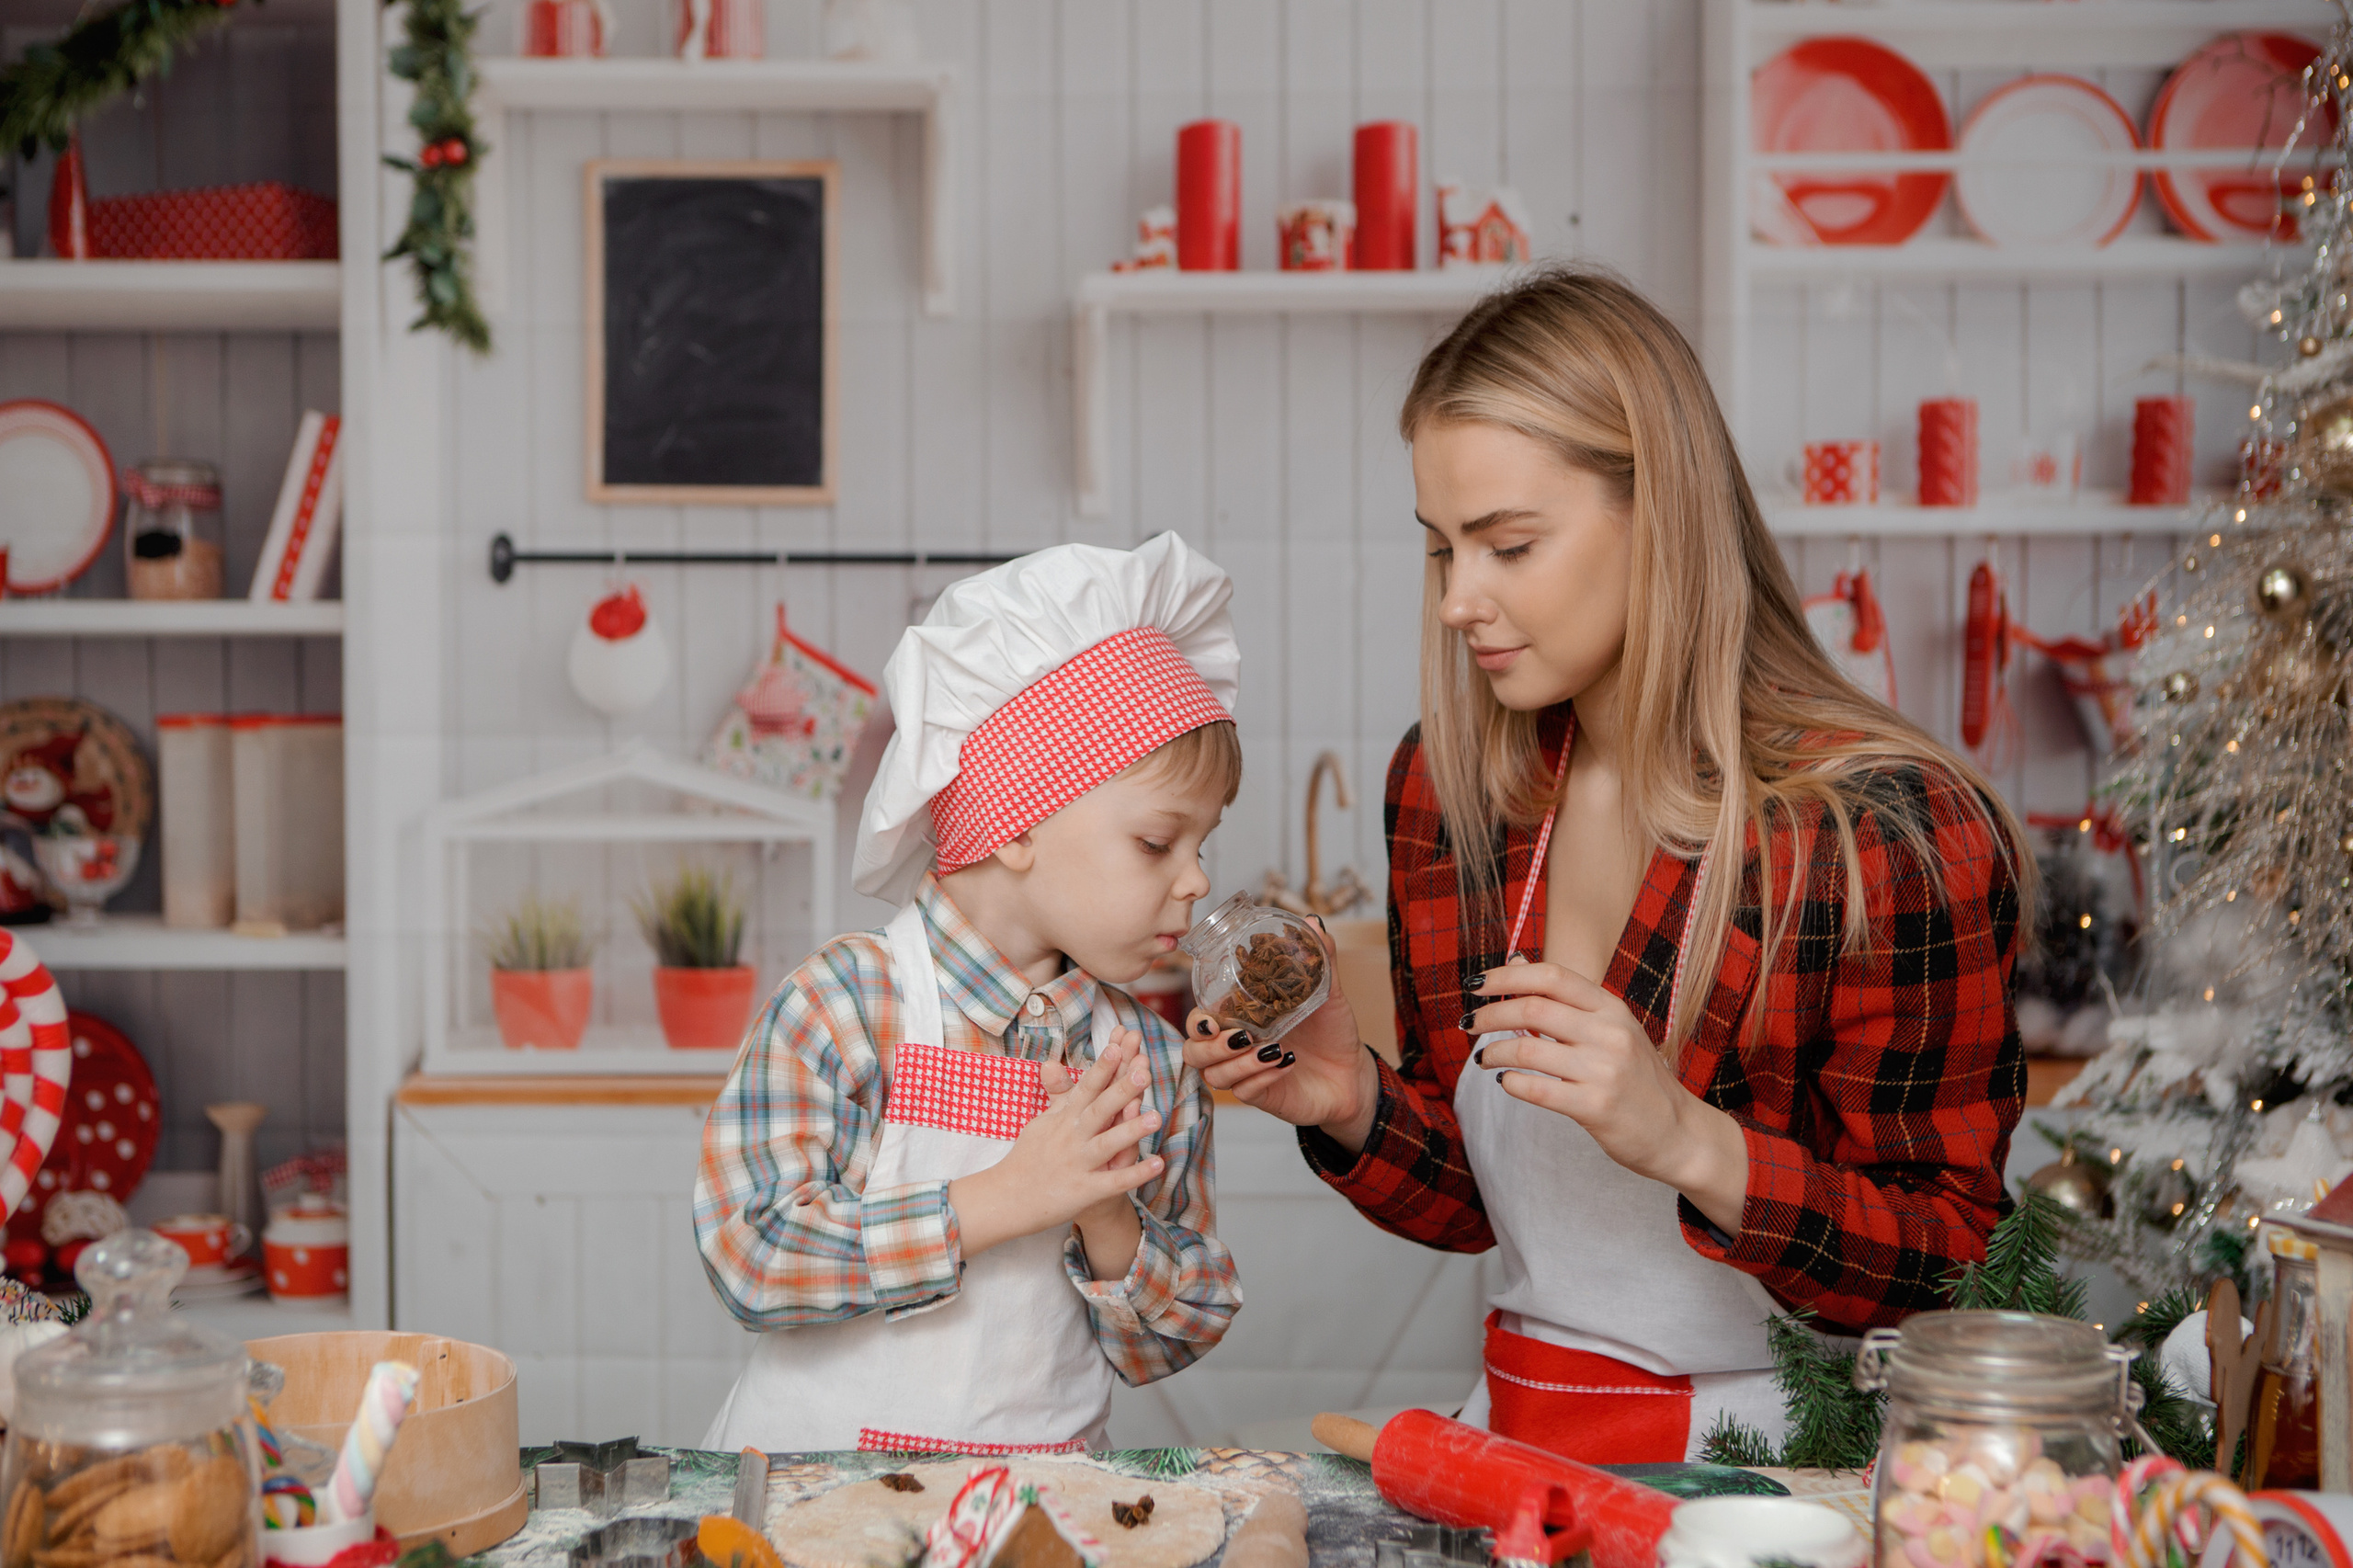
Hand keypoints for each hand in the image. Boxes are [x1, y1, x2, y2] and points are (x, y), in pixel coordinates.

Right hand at [1042, 1028, 1151, 1230]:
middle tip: (1144, 1073)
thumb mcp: (1041, 1121)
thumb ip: (1056, 1094)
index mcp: (1063, 1119)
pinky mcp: (1084, 1191)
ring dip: (1132, 1131)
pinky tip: (1157, 1165)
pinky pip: (1114, 1182)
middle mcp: (1071, 1138)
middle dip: (1121, 1091)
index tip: (1117, 1047)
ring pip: (1108, 1144)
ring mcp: (1078, 1164)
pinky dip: (1136, 1174)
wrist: (1007, 1198)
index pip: (1086, 1088)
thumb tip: (1051, 1062)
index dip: (1102, 1068)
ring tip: (1157, 1117)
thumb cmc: (1028, 1157)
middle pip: (1099, 1110)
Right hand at [1177, 917, 1381, 1149]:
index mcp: (1239, 1018)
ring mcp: (1245, 1073)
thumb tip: (1313, 921)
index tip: (1210, 1017)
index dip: (1197, 1019)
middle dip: (1208, 1046)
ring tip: (1268, 1048)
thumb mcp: (1327, 993)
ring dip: (1237, 1062)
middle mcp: (1235, 1047)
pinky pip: (1245, 1092)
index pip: (1200, 1019)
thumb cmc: (1331, 1031)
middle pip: (1193, 1051)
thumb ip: (1320, 959)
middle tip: (1239, 1036)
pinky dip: (1261, 1077)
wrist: (1353, 1073)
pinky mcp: (1261, 1096)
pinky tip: (1285, 1062)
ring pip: (1215, 1075)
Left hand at [1467, 958, 1749, 1234]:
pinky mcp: (1597, 1107)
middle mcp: (1610, 1033)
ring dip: (1494, 1052)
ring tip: (1483, 1059)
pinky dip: (1511, 1083)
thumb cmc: (1636, 1078)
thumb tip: (1516, 962)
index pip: (1552, 976)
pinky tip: (1505, 1082)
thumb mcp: (1611, 1028)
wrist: (1678, 1132)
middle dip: (1490, 1014)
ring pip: (1528, 1051)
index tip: (1475, 984)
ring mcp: (1605, 1070)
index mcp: (1611, 1007)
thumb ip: (1565, 999)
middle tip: (1468, 1024)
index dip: (1507, 976)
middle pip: (1533, 1009)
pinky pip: (1538, 1090)